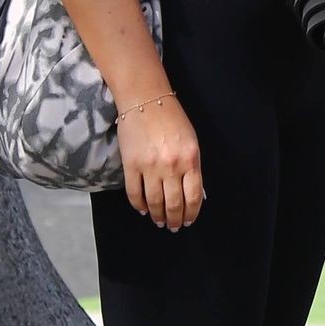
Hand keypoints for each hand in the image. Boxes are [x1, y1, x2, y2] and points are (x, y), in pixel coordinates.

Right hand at [118, 94, 203, 229]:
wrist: (146, 99)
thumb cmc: (172, 119)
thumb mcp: (191, 142)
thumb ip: (192, 167)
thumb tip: (191, 193)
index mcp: (191, 160)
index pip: (194, 197)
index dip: (191, 213)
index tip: (189, 221)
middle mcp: (172, 166)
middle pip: (174, 204)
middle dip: (174, 219)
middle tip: (173, 226)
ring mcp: (150, 166)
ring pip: (154, 202)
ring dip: (157, 216)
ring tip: (159, 221)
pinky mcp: (131, 165)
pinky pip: (134, 193)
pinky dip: (139, 205)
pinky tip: (143, 209)